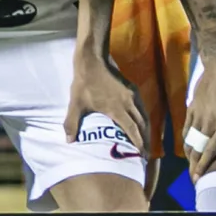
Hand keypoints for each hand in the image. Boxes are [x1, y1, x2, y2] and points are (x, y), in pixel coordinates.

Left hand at [66, 41, 154, 192]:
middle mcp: (128, 104)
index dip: (138, 143)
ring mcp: (132, 96)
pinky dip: (144, 118)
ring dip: (146, 130)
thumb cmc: (84, 83)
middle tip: (145, 154)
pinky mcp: (132, 89)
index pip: (132, 130)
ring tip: (146, 142)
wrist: (92, 61)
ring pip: (144, 116)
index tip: (141, 154)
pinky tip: (141, 123)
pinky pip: (142, 107)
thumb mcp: (75, 104)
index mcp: (117, 109)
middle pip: (142, 125)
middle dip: (145, 140)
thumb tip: (69, 141)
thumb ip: (72, 123)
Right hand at [184, 39, 215, 173]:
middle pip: (199, 148)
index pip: (214, 148)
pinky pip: (187, 129)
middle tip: (195, 179)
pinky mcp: (192, 108)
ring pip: (190, 140)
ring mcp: (199, 115)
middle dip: (195, 165)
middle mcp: (210, 121)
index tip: (201, 176)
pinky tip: (189, 148)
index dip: (205, 164)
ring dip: (190, 155)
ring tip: (191, 167)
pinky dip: (186, 141)